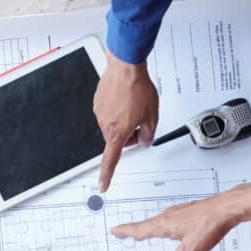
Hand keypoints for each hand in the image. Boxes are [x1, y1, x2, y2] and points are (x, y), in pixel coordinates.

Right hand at [93, 54, 158, 191]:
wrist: (125, 66)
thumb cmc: (137, 88)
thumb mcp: (152, 116)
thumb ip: (149, 134)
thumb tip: (144, 140)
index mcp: (118, 132)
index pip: (111, 160)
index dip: (107, 175)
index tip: (103, 184)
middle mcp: (105, 124)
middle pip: (118, 139)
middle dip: (131, 133)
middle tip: (142, 120)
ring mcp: (99, 112)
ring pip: (114, 124)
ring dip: (125, 119)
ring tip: (135, 103)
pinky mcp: (97, 101)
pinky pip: (109, 111)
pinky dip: (119, 107)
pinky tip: (126, 97)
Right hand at [110, 183, 250, 250]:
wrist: (226, 209)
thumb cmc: (209, 224)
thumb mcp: (192, 249)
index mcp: (164, 224)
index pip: (140, 230)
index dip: (126, 231)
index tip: (115, 230)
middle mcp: (169, 215)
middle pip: (148, 224)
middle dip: (137, 230)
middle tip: (127, 233)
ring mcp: (180, 212)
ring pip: (162, 222)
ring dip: (153, 228)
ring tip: (148, 233)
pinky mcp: (190, 211)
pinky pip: (174, 220)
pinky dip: (169, 226)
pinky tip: (176, 231)